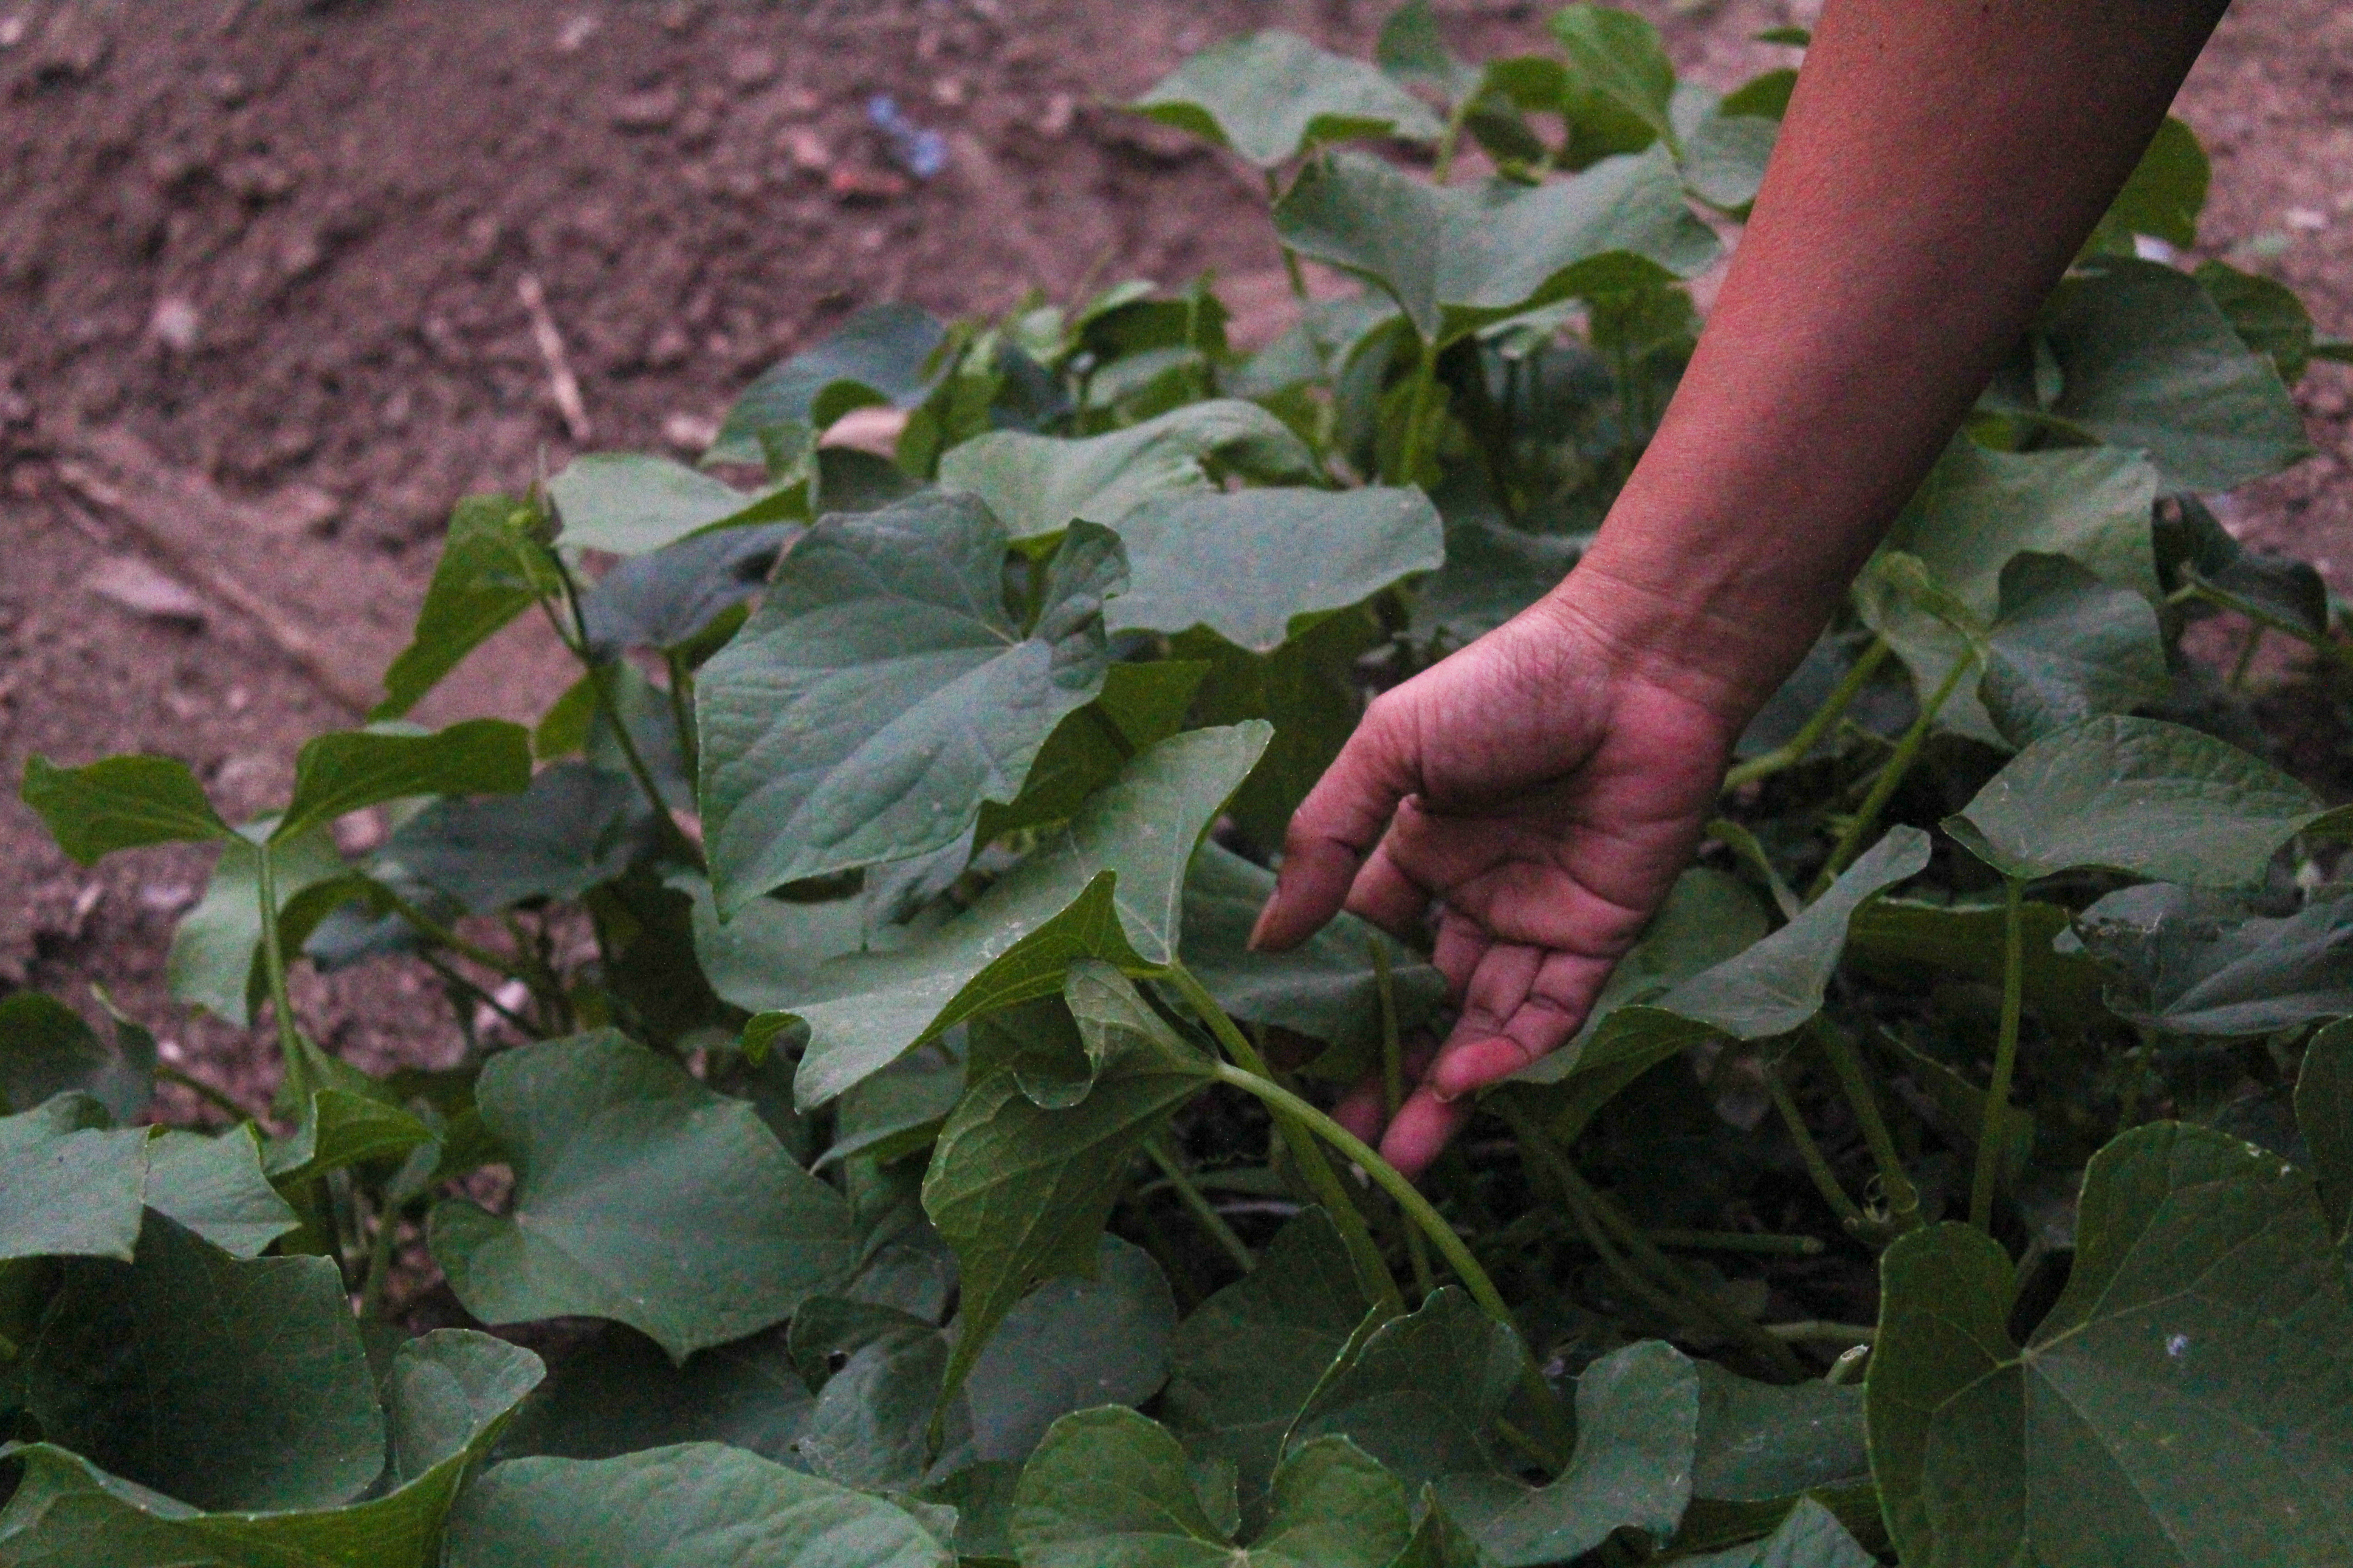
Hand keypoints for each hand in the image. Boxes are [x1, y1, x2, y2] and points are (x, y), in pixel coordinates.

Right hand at [1250, 585, 1740, 1176]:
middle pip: (1418, 1007)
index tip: (1280, 1063)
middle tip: (1341, 1145)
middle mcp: (1472, 896)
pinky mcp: (1600, 934)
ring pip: (1481, 1027)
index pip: (1358, 949)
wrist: (1636, 665)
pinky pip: (1550, 1010)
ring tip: (1397, 1155)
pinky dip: (1509, 1052)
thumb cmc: (1506, 685)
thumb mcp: (1390, 749)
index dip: (1324, 1006)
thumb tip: (1265, 936)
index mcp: (1414, 851)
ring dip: (1440, 1091)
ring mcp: (1536, 920)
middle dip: (1380, 1074)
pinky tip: (1463, 1083)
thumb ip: (1326, 840)